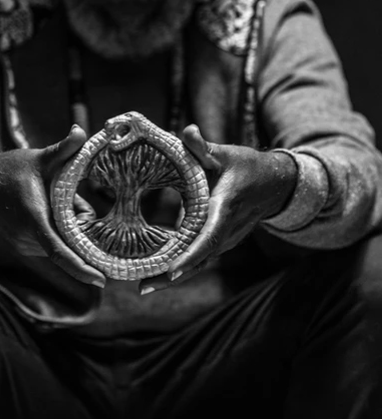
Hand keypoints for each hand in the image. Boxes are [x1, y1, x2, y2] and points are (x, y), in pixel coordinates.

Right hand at [0, 126, 105, 287]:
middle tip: (77, 203)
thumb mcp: (40, 157)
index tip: (99, 279)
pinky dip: (61, 232)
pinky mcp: (25, 248)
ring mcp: (25, 245)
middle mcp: (28, 237)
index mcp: (34, 217)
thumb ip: (63, 149)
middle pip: (68, 244)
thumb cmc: (12, 170)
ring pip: (62, 244)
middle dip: (82, 230)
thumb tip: (80, 131)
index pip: (58, 249)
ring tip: (56, 202)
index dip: (79, 267)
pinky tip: (51, 212)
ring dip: (70, 229)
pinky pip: (53, 244)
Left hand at [139, 124, 296, 293]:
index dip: (191, 254)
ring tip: (145, 286)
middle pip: (200, 258)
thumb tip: (187, 131)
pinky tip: (158, 275)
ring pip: (200, 262)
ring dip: (174, 277)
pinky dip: (182, 267)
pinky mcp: (221, 242)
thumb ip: (203, 147)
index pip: (209, 236)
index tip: (172, 269)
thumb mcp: (225, 153)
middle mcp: (227, 230)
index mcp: (225, 207)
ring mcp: (226, 239)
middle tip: (144, 287)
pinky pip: (201, 258)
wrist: (273, 184)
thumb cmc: (246, 166)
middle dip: (173, 275)